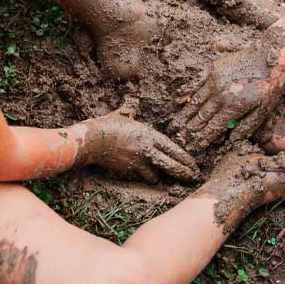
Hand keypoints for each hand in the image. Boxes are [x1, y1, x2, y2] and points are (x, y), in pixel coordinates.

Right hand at [83, 112, 198, 182]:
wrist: (91, 139)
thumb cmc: (105, 125)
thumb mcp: (122, 115)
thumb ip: (131, 111)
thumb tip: (133, 104)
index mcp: (149, 134)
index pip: (173, 147)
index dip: (185, 157)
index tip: (193, 163)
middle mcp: (147, 148)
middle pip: (171, 163)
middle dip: (184, 171)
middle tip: (193, 176)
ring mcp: (138, 160)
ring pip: (158, 175)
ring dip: (162, 177)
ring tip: (167, 179)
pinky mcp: (128, 170)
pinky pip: (143, 177)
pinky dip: (147, 178)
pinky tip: (149, 178)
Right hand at [170, 28, 284, 151]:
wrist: (271, 56)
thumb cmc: (270, 84)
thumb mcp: (264, 109)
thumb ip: (247, 126)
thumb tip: (232, 140)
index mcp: (234, 107)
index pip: (213, 128)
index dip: (201, 139)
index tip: (193, 147)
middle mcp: (221, 95)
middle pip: (201, 117)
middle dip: (189, 131)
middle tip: (180, 140)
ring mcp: (215, 81)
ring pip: (195, 102)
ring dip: (184, 115)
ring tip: (175, 125)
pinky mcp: (213, 69)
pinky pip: (196, 84)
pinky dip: (187, 94)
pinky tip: (179, 101)